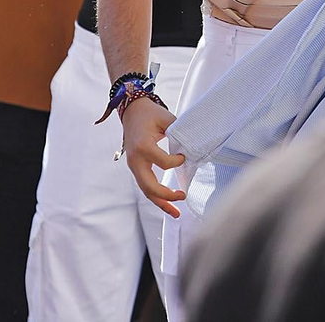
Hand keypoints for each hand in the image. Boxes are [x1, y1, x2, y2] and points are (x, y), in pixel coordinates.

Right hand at [121, 98, 184, 216]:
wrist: (131, 110)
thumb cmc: (149, 113)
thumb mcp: (165, 118)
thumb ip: (178, 132)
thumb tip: (192, 148)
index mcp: (143, 146)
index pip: (163, 163)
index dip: (177, 161)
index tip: (184, 156)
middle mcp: (136, 159)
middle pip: (150, 186)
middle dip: (167, 196)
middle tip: (183, 197)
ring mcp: (134, 165)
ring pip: (146, 190)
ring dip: (161, 203)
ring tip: (177, 213)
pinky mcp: (136, 168)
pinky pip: (145, 185)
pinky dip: (156, 196)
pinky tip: (168, 204)